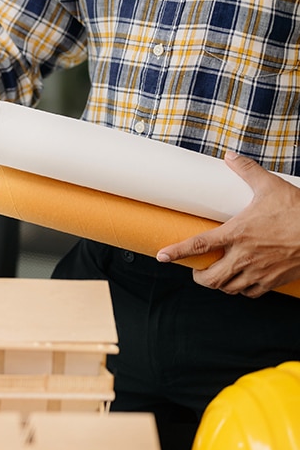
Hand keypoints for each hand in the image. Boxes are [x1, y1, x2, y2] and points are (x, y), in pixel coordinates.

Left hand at [157, 152, 299, 296]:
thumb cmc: (298, 211)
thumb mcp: (271, 186)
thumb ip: (248, 171)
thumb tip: (230, 156)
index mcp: (237, 233)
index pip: (199, 245)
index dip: (177, 252)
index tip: (162, 256)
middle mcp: (244, 256)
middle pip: (210, 277)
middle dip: (199, 277)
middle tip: (196, 270)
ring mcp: (259, 271)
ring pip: (228, 288)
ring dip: (219, 284)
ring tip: (216, 276)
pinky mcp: (274, 281)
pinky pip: (251, 293)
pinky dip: (241, 290)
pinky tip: (241, 281)